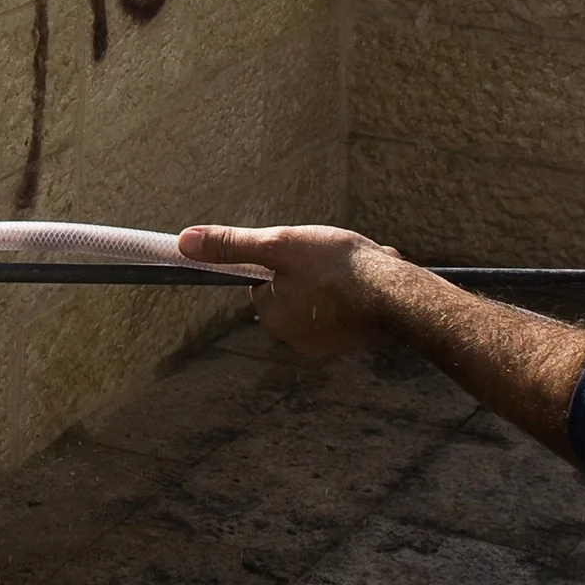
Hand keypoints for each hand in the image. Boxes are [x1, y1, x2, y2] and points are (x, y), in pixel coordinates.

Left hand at [179, 222, 408, 359]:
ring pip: (325, 294)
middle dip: (315, 267)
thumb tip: (185, 243)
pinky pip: (349, 305)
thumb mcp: (278, 245)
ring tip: (359, 266)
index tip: (304, 252)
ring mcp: (327, 341)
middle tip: (335, 257)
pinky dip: (359, 288)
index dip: (283, 259)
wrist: (399, 296)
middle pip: (295, 287)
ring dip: (341, 276)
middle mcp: (296, 337)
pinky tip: (372, 278)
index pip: (264, 280)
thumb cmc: (338, 268)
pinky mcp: (355, 339)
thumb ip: (231, 245)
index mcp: (273, 317)